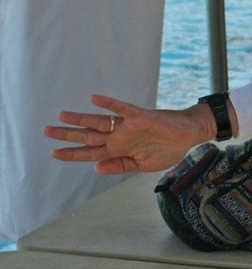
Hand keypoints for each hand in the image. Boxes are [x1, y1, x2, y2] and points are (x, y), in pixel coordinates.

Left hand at [45, 94, 215, 174]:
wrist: (188, 135)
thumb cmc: (168, 150)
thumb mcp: (144, 165)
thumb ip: (120, 166)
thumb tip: (96, 168)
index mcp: (120, 150)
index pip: (91, 152)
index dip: (73, 153)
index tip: (54, 153)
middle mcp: (119, 137)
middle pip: (89, 136)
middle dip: (68, 135)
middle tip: (47, 131)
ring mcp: (128, 126)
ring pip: (99, 122)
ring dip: (81, 119)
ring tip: (62, 115)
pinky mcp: (140, 116)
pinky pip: (122, 109)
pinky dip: (110, 104)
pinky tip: (95, 100)